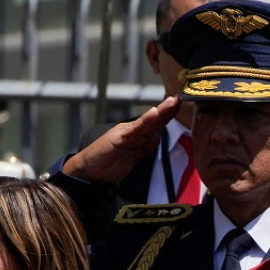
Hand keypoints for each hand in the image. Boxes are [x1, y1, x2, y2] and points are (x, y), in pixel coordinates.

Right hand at [62, 96, 181, 181]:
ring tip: (172, 101)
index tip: (180, 105)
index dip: (168, 116)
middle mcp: (131, 131)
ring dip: (160, 112)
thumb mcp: (132, 157)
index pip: (155, 125)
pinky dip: (144, 121)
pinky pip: (135, 130)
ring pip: (147, 122)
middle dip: (168, 110)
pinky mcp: (118, 138)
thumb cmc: (107, 163)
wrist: (88, 171)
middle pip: (153, 120)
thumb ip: (145, 148)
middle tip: (181, 98)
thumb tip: (157, 138)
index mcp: (135, 136)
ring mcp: (125, 133)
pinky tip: (153, 113)